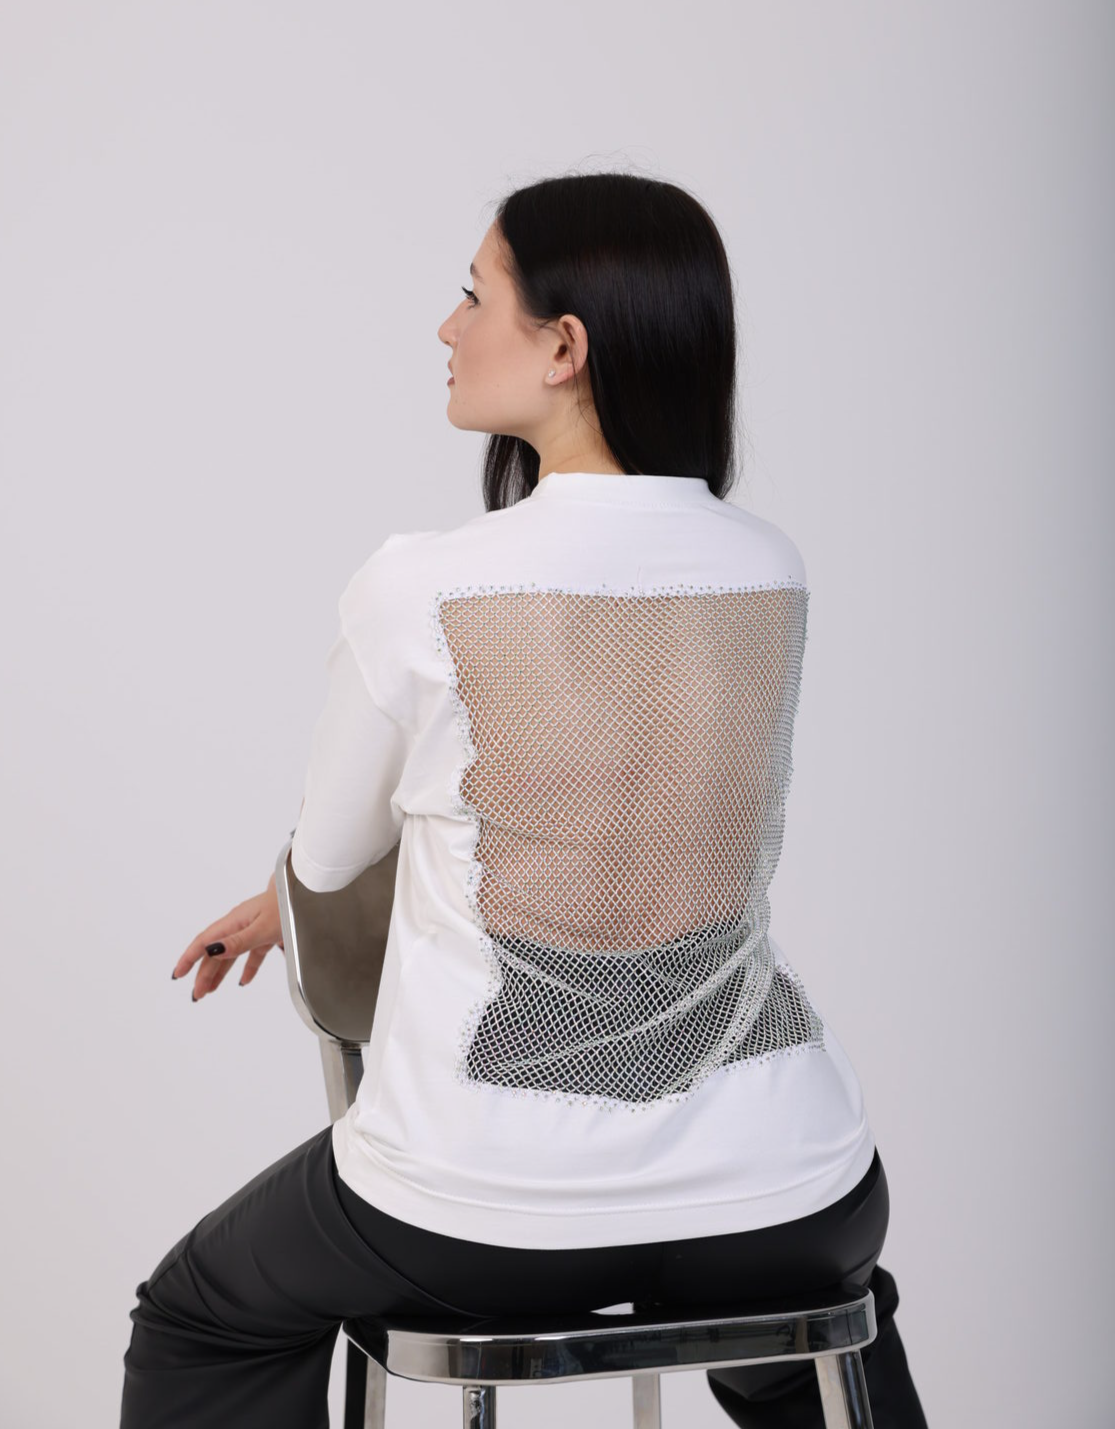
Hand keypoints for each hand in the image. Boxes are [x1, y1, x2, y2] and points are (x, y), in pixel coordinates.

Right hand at [172, 873, 285, 1000]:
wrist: (305, 891)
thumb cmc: (286, 905)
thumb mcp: (263, 928)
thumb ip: (239, 941)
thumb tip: (213, 951)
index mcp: (234, 921)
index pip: (205, 942)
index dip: (189, 958)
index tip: (177, 974)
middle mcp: (240, 924)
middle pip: (216, 952)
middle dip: (203, 973)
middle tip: (197, 995)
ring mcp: (253, 929)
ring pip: (231, 955)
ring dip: (220, 972)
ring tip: (210, 990)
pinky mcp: (267, 933)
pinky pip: (252, 954)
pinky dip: (247, 967)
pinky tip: (244, 981)